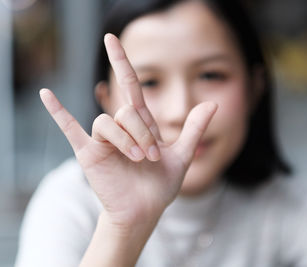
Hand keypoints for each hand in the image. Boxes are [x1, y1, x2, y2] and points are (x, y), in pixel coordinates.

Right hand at [40, 33, 216, 227]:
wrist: (145, 211)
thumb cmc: (161, 186)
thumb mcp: (182, 155)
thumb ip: (194, 128)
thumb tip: (213, 103)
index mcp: (140, 124)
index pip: (130, 85)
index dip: (122, 61)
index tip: (112, 37)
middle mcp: (120, 127)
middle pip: (126, 111)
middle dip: (143, 132)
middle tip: (152, 156)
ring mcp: (103, 139)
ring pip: (108, 122)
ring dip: (127, 140)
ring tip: (139, 159)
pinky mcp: (89, 153)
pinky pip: (70, 129)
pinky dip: (58, 112)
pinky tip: (45, 93)